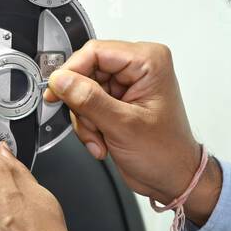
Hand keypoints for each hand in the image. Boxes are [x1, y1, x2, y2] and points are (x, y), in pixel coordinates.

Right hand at [42, 40, 220, 226]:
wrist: (173, 179)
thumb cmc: (166, 154)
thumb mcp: (123, 126)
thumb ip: (88, 100)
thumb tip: (61, 80)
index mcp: (148, 61)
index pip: (95, 51)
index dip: (72, 72)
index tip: (56, 92)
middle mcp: (138, 67)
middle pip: (85, 71)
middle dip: (81, 105)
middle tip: (90, 126)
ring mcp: (126, 84)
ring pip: (81, 90)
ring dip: (85, 120)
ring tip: (100, 138)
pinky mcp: (117, 100)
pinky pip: (86, 104)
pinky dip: (88, 125)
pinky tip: (102, 140)